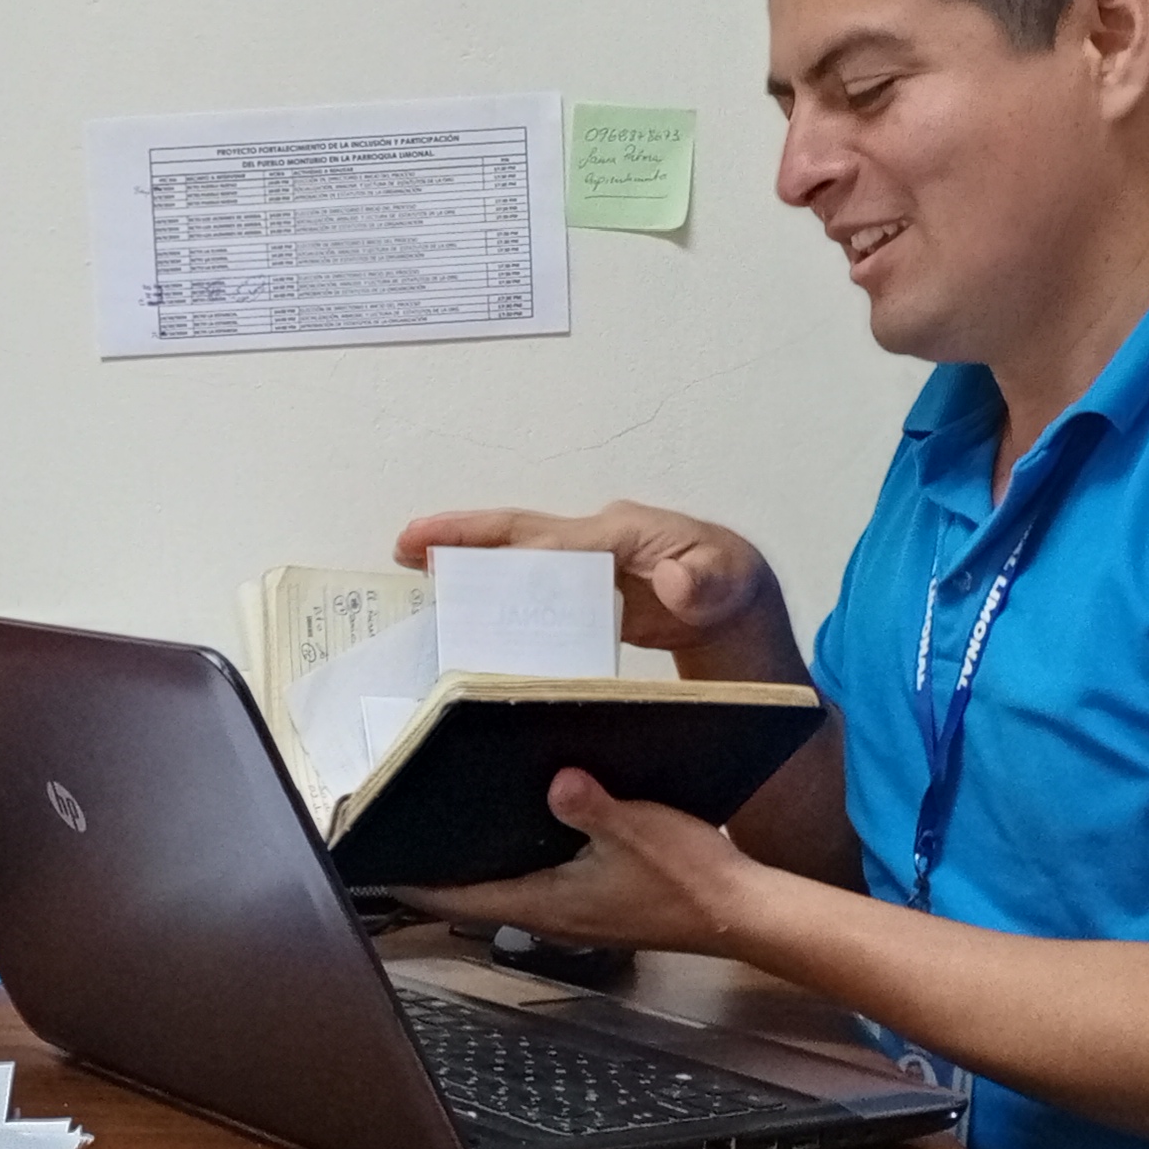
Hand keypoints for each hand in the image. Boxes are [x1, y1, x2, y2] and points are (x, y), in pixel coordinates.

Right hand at [393, 500, 795, 672]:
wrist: (742, 614)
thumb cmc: (735, 591)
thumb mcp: (732, 586)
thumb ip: (708, 583)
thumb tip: (674, 581)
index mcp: (624, 534)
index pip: (552, 539)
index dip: (497, 544)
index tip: (448, 547)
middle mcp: (598, 541)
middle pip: (520, 538)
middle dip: (462, 540)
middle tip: (407, 546)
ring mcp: (588, 567)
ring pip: (518, 562)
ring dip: (469, 564)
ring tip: (416, 569)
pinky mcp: (585, 594)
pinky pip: (533, 590)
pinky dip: (495, 595)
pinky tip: (461, 613)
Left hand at [403, 769, 768, 952]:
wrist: (739, 913)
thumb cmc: (692, 879)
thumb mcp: (640, 830)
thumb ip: (593, 807)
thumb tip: (558, 782)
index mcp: (549, 902)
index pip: (461, 900)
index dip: (416, 883)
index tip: (379, 864)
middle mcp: (551, 915)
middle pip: (474, 895)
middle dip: (440, 867)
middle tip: (409, 829)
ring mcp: (572, 913)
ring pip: (505, 888)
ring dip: (479, 863)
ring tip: (452, 825)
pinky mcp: (593, 905)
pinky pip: (537, 882)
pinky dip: (517, 860)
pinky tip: (523, 827)